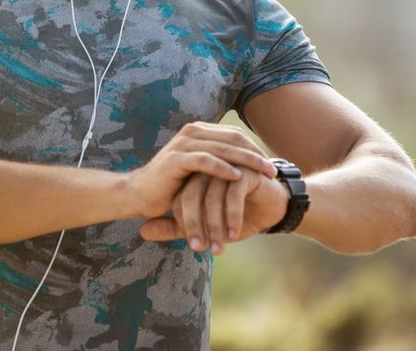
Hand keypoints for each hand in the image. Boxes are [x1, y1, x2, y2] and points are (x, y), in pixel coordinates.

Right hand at [125, 122, 277, 219]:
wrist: (138, 193)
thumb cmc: (170, 185)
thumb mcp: (197, 171)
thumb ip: (216, 162)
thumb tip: (243, 164)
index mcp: (199, 132)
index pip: (235, 135)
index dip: (255, 148)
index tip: (272, 165)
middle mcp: (192, 132)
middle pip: (233, 140)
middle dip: (256, 155)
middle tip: (275, 170)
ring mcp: (184, 144)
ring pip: (223, 149)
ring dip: (247, 161)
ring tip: (264, 173)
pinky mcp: (176, 159)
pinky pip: (205, 161)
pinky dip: (223, 168)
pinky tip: (238, 177)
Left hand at [138, 168, 288, 253]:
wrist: (273, 208)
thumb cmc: (237, 216)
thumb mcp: (204, 225)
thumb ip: (174, 227)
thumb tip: (142, 231)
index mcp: (195, 175)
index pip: (180, 197)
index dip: (185, 223)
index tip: (193, 245)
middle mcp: (208, 168)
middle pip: (193, 195)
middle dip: (195, 226)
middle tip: (199, 249)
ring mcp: (227, 166)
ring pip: (212, 197)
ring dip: (215, 226)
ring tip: (218, 249)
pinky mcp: (246, 170)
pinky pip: (233, 195)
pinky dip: (232, 217)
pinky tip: (234, 234)